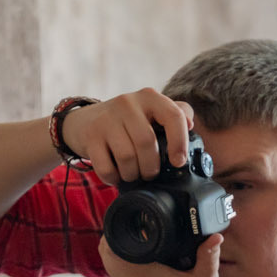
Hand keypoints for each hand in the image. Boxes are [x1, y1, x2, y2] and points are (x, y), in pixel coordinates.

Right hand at [60, 88, 196, 185]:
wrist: (84, 122)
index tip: (178, 162)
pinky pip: (106, 167)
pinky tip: (115, 175)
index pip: (173, 115)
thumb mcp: (151, 113)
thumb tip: (191, 125)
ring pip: (127, 157)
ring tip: (132, 173)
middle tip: (149, 173)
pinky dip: (113, 178)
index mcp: (149, 98)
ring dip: (132, 174)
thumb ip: (175, 115)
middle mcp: (127, 103)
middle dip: (151, 167)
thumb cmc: (127, 123)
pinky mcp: (90, 135)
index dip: (180, 142)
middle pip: (147, 143)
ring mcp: (106, 118)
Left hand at [99, 233, 224, 276]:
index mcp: (143, 276)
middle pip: (106, 251)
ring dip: (117, 249)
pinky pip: (118, 273)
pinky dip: (123, 262)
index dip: (117, 227)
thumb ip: (209, 255)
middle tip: (134, 224)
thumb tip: (215, 235)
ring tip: (137, 237)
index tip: (131, 218)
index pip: (113, 245)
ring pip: (110, 263)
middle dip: (115, 235)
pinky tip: (141, 256)